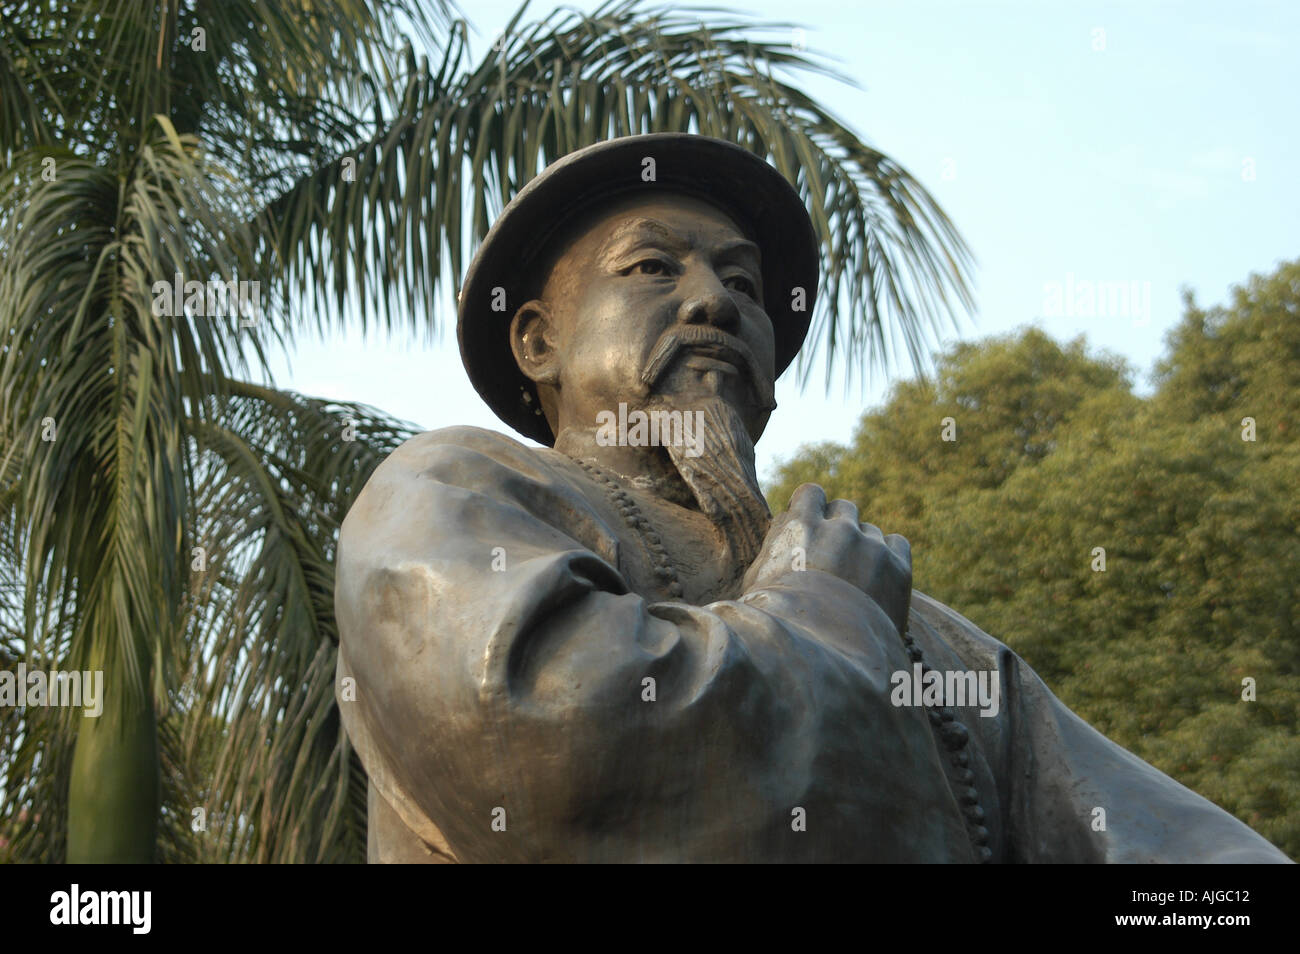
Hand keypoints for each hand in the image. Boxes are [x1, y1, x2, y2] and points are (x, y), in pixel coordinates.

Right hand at [744, 483, 912, 634]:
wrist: (822, 656)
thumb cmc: (778, 622)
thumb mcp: (757, 580)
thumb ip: (774, 544)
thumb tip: (784, 522)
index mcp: (801, 525)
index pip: (812, 492)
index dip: (812, 508)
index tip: (812, 526)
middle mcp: (839, 528)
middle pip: (844, 509)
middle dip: (839, 527)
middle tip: (833, 557)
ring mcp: (871, 546)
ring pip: (871, 530)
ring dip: (864, 546)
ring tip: (855, 579)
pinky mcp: (898, 567)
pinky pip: (897, 544)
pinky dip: (889, 555)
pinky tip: (879, 577)